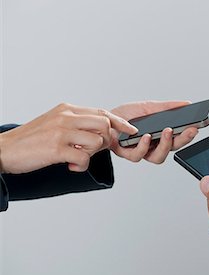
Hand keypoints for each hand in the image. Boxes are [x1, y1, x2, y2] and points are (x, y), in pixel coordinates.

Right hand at [0, 103, 136, 173]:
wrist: (5, 150)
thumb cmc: (33, 139)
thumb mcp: (56, 122)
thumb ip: (77, 123)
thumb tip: (102, 131)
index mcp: (67, 109)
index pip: (102, 112)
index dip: (119, 122)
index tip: (131, 130)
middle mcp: (66, 117)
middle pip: (104, 125)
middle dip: (104, 140)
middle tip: (91, 150)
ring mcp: (61, 132)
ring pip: (97, 141)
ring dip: (92, 154)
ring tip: (77, 157)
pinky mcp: (56, 148)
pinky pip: (84, 157)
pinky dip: (82, 165)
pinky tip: (72, 166)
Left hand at [110, 100, 198, 163]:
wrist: (103, 119)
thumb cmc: (125, 115)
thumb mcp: (149, 107)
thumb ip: (168, 107)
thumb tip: (187, 103)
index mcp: (161, 136)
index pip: (181, 136)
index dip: (193, 132)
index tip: (204, 124)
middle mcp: (154, 146)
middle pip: (174, 148)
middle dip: (184, 139)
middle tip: (191, 129)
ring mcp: (142, 151)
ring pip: (158, 157)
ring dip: (165, 144)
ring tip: (167, 131)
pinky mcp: (127, 153)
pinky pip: (138, 155)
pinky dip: (143, 146)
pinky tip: (146, 136)